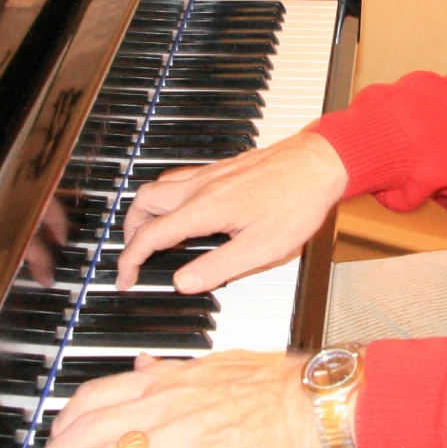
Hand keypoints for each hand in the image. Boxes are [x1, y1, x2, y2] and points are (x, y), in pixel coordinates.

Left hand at [15, 350, 321, 447]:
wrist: (311, 401)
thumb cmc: (272, 382)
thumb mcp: (212, 362)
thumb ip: (170, 369)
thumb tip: (141, 365)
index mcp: (166, 381)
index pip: (96, 398)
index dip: (64, 421)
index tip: (49, 440)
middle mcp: (164, 406)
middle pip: (89, 431)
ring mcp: (181, 438)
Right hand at [116, 130, 348, 291]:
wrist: (320, 163)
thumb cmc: (297, 203)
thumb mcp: (261, 249)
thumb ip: (217, 267)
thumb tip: (183, 283)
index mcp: (205, 208)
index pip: (151, 236)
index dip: (131, 260)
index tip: (126, 277)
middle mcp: (201, 186)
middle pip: (144, 202)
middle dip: (129, 231)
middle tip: (133, 255)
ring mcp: (210, 174)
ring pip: (159, 186)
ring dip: (145, 211)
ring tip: (150, 235)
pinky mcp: (222, 168)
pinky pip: (179, 178)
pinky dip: (166, 197)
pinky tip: (181, 210)